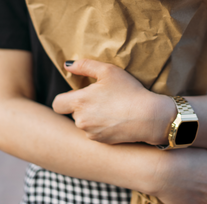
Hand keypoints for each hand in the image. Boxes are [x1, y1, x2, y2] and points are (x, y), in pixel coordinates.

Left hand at [52, 59, 175, 144]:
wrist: (149, 117)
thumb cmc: (129, 91)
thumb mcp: (108, 71)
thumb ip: (84, 66)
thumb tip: (67, 65)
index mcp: (79, 102)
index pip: (57, 104)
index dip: (64, 98)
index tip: (78, 94)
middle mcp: (81, 120)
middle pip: (72, 113)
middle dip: (81, 106)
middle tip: (101, 98)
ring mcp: (90, 133)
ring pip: (84, 123)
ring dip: (91, 117)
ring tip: (110, 108)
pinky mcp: (101, 142)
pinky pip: (94, 133)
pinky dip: (101, 126)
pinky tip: (115, 119)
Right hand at [149, 148, 206, 203]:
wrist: (158, 170)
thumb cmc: (180, 154)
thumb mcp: (202, 149)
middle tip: (196, 172)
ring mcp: (205, 201)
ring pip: (206, 196)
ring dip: (200, 190)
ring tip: (184, 178)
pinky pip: (195, 202)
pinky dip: (190, 197)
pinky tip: (179, 187)